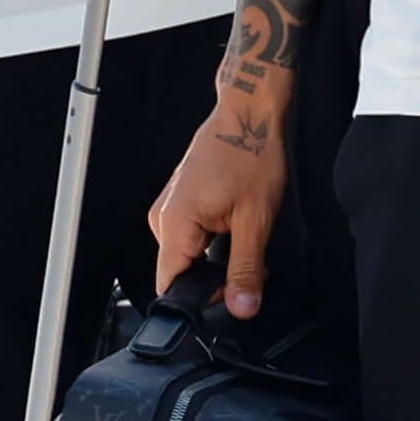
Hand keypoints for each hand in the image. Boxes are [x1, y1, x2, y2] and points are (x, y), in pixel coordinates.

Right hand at [142, 86, 293, 319]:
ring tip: (244, 234)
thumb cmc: (250, 153)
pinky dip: (214, 240)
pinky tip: (235, 224)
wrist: (248, 113)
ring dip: (217, 257)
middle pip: (180, 271)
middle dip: (216, 277)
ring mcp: (170, 207)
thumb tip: (241, 307)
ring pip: (188, 254)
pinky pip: (191, 235)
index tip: (229, 295)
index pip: (169, 284)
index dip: (200, 299)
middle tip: (249, 260)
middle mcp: (163, 216)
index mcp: (174, 223)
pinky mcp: (180, 200)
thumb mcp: (256, 220)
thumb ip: (245, 269)